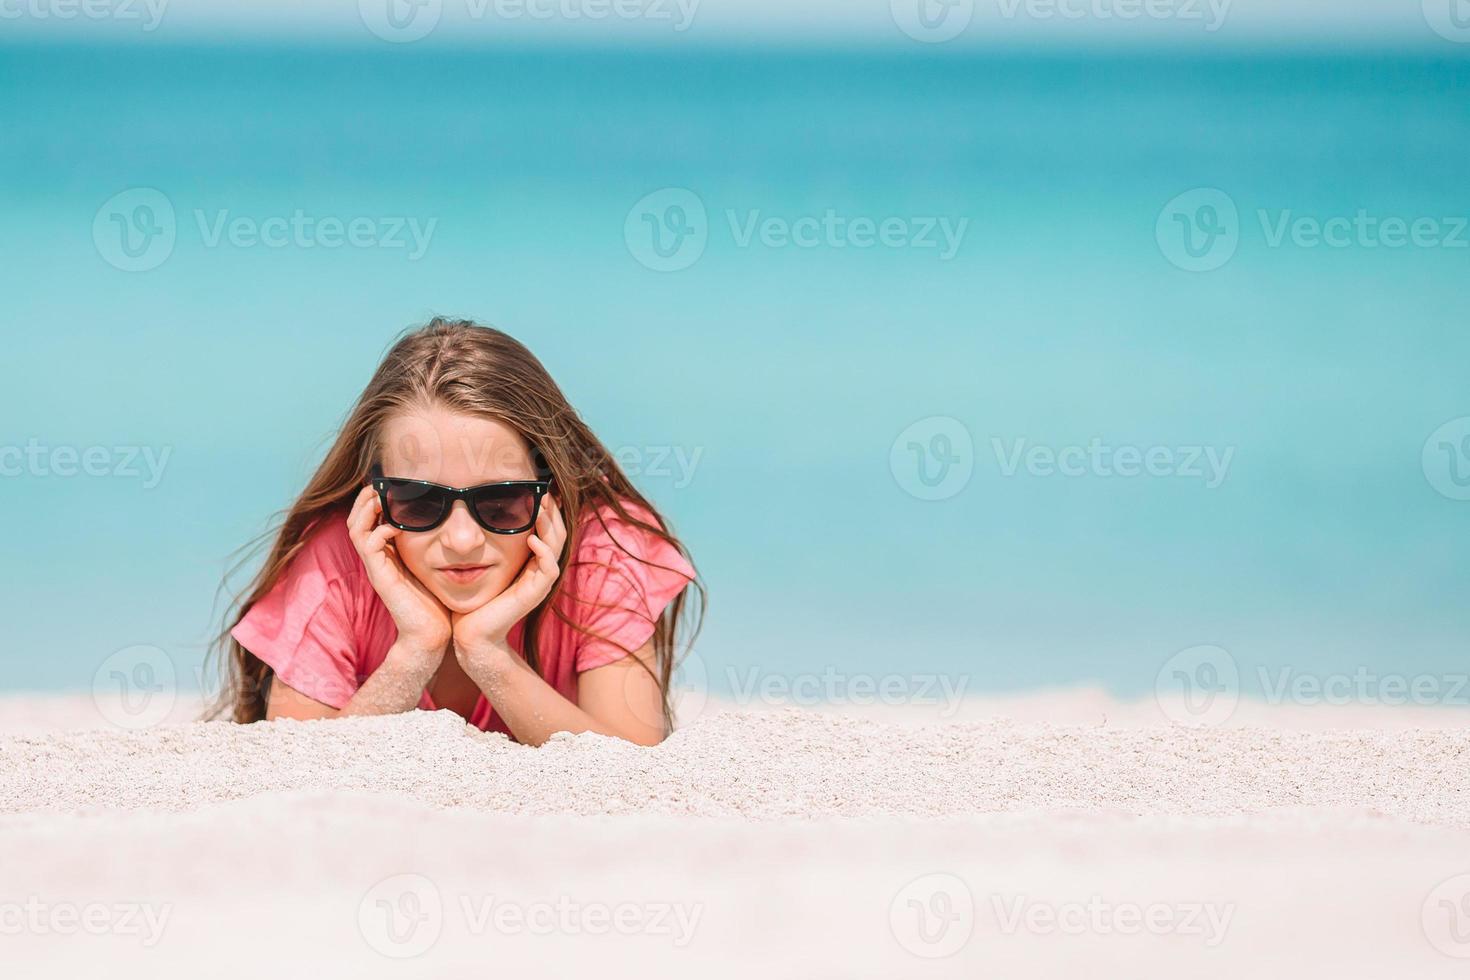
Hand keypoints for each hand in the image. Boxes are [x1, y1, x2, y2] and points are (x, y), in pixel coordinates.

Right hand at [347, 486, 451, 667]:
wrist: (432, 635)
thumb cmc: (438, 600)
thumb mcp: (437, 563)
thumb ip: (437, 543)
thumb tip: (453, 517)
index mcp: (388, 552)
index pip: (370, 517)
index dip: (376, 497)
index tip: (393, 480)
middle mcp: (378, 558)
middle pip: (357, 517)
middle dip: (367, 496)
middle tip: (382, 480)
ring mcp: (377, 567)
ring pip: (356, 527)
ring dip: (367, 507)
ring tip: (381, 494)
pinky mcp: (380, 577)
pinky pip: (368, 546)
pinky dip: (378, 530)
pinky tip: (393, 526)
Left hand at [451, 493, 566, 667]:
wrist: (471, 634)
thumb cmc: (472, 600)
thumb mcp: (478, 564)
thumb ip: (483, 543)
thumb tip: (470, 514)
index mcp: (529, 563)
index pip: (546, 530)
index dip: (545, 510)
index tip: (537, 489)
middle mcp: (538, 571)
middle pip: (557, 534)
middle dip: (552, 512)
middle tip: (543, 491)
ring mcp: (538, 583)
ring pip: (557, 547)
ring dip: (551, 526)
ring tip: (541, 507)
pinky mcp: (534, 594)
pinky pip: (549, 569)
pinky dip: (544, 552)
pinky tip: (532, 538)